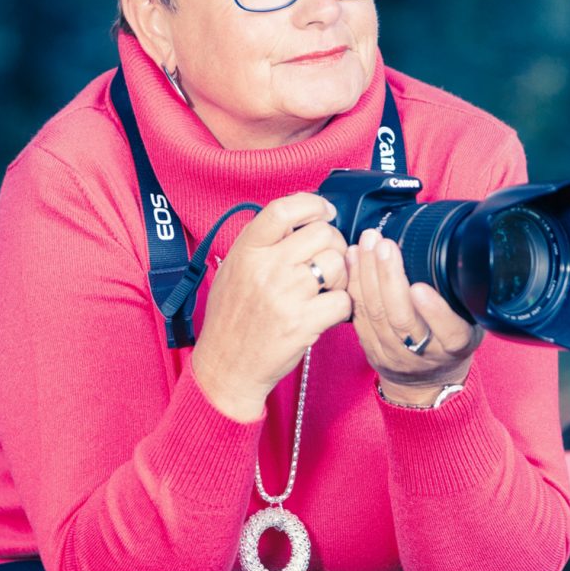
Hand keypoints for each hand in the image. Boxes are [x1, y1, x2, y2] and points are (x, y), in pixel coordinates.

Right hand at [192, 193, 351, 420]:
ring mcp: (285, 295)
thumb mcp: (234, 269)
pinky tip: (328, 310)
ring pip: (337, 264)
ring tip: (327, 288)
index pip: (283, 209)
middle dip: (333, 243)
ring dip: (341, 275)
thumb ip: (262, 243)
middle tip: (328, 259)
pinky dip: (343, 305)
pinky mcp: (302, 323)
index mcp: (247, 250)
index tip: (325, 211)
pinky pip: (343, 300)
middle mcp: (265, 268)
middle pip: (321, 233)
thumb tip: (300, 219)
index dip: (312, 204)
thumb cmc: (232, 317)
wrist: (226, 366)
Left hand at [346, 229, 483, 406]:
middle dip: (390, 277)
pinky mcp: (370, 348)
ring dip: (367, 273)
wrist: (425, 381)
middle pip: (401, 318)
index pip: (449, 332)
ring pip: (375, 313)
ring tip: (367, 243)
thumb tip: (463, 254)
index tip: (420, 287)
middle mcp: (423, 355)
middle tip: (385, 245)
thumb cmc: (450, 340)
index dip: (434, 311)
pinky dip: (354, 282)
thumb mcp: (471, 323)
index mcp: (455, 346)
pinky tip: (353, 257)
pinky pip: (358, 313)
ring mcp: (392, 354)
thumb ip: (467, 299)